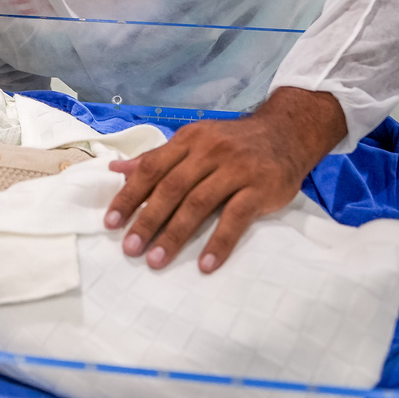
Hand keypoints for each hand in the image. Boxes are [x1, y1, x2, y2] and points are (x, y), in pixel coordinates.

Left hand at [104, 87, 345, 272]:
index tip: (111, 222)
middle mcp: (209, 151)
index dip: (129, 196)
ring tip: (156, 260)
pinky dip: (219, 243)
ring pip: (198, 204)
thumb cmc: (234, 143)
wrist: (287, 132)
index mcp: (189, 140)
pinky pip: (235, 218)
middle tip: (130, 248)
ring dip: (175, 235)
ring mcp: (236, 168)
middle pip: (171, 188)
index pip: (152, 168)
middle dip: (147, 220)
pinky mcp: (261, 187)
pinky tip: (205, 265)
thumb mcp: (195, 142)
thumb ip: (157, 158)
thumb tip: (116, 171)